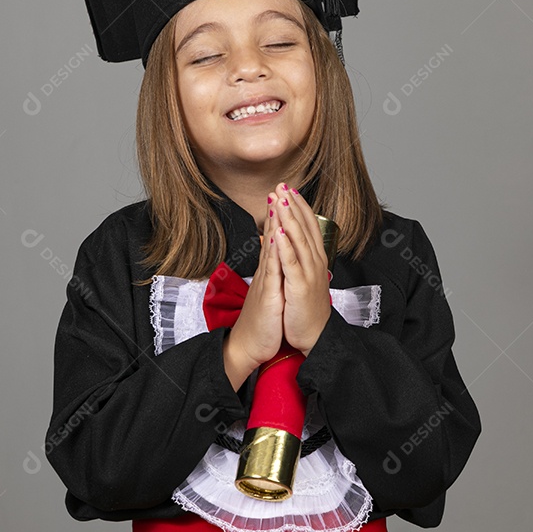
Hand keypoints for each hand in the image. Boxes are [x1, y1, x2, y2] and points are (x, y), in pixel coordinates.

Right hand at [227, 190, 284, 371]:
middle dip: (276, 211)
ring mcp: (266, 281)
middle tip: (279, 187)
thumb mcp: (268, 293)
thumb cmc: (261, 322)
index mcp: (269, 272)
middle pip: (272, 236)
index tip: (283, 195)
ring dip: (274, 224)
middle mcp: (266, 272)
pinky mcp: (268, 294)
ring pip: (271, 247)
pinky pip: (272, 269)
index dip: (280, 216)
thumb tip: (273, 260)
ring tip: (277, 201)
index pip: (275, 239)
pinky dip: (274, 251)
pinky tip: (276, 236)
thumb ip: (270, 274)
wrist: (248, 346)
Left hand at [272, 182, 331, 356]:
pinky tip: (279, 232)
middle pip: (304, 228)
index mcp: (315, 259)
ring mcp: (309, 274)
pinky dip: (285, 247)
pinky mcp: (300, 287)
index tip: (290, 189)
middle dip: (293, 205)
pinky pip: (291, 263)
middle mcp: (315, 262)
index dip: (300, 206)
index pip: (309, 226)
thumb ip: (294, 256)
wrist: (314, 336)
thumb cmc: (305, 308)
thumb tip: (282, 238)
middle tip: (283, 185)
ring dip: (289, 219)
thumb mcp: (300, 278)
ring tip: (281, 200)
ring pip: (299, 240)